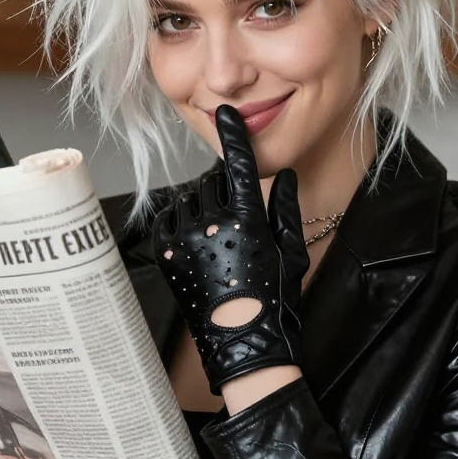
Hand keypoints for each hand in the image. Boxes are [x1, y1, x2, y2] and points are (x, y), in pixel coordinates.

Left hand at [152, 105, 308, 391]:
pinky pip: (167, 219)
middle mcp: (212, 225)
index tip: (226, 114)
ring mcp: (186, 240)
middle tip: (236, 220)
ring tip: (217, 236)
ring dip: (201, 206)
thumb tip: (282, 175)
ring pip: (188, 200)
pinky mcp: (167, 256)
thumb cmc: (274, 301)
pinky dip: (178, 219)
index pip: (239, 165)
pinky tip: (193, 235)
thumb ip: (284, 207)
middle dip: (224, 192)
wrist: (243, 344)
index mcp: (247, 220)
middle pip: (213, 184)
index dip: (234, 136)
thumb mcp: (291, 251)